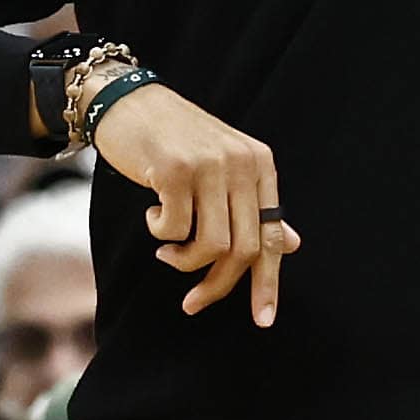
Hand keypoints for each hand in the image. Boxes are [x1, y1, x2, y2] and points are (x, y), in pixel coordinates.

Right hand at [88, 80, 299, 326]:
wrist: (126, 100)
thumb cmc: (174, 140)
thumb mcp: (222, 169)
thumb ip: (254, 206)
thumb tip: (292, 245)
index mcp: (260, 164)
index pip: (273, 235)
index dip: (269, 282)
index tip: (263, 319)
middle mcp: (242, 163)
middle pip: (244, 248)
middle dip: (217, 285)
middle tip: (193, 302)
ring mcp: (210, 165)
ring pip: (212, 245)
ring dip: (184, 262)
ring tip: (167, 254)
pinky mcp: (175, 169)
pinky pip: (175, 229)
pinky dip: (161, 234)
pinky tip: (152, 216)